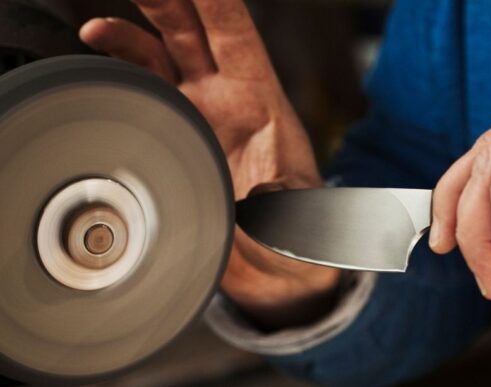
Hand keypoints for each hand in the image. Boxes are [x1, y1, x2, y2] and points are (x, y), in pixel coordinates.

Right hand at [80, 0, 339, 327]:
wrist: (275, 266)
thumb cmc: (296, 236)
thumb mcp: (299, 215)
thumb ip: (282, 203)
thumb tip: (262, 196)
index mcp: (261, 101)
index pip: (235, 34)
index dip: (214, 3)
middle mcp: (226, 97)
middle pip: (191, 31)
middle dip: (164, 2)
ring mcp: (197, 113)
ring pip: (158, 53)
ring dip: (129, 33)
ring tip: (97, 27)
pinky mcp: (173, 133)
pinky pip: (141, 86)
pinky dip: (118, 65)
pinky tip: (98, 54)